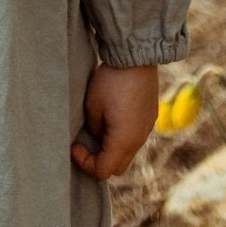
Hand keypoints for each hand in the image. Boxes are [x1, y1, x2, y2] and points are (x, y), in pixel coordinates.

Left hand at [70, 62, 158, 179]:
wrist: (136, 56)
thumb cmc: (111, 80)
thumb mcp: (93, 106)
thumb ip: (94, 129)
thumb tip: (97, 137)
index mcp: (124, 140)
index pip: (104, 170)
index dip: (86, 163)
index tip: (75, 145)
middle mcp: (139, 139)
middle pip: (118, 167)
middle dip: (99, 161)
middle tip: (85, 144)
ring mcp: (147, 129)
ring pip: (127, 153)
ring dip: (111, 149)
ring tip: (97, 129)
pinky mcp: (150, 117)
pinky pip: (135, 138)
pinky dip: (122, 138)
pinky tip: (112, 118)